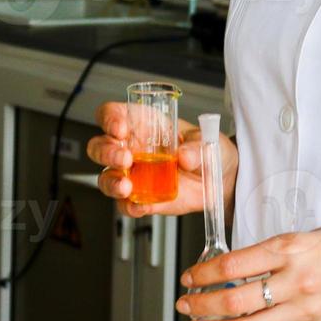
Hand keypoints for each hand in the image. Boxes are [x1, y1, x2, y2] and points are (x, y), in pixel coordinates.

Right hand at [86, 101, 236, 217]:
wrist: (221, 180)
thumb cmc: (208, 150)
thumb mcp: (207, 140)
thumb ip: (197, 146)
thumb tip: (185, 156)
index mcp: (143, 124)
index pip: (112, 114)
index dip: (109, 119)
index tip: (120, 128)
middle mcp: (131, 148)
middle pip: (99, 146)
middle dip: (106, 152)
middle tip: (125, 159)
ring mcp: (133, 175)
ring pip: (106, 177)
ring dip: (112, 182)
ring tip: (127, 187)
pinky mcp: (141, 198)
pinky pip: (125, 205)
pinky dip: (130, 207)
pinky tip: (140, 206)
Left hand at [175, 223, 320, 320]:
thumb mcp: (309, 234)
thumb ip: (275, 251)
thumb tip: (239, 266)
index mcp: (291, 249)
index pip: (233, 265)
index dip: (203, 274)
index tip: (188, 277)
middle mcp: (295, 279)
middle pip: (235, 299)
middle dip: (201, 304)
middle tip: (183, 304)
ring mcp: (305, 306)